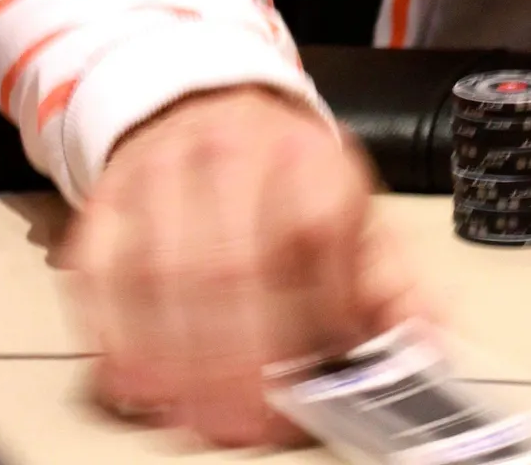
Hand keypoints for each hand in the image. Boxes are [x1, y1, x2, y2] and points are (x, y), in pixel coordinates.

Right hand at [64, 86, 426, 448]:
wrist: (205, 103)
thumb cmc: (284, 179)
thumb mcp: (355, 216)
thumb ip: (394, 286)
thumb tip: (431, 344)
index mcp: (310, 157)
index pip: (314, 231)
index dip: (312, 316)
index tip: (315, 383)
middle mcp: (233, 154)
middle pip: (231, 264)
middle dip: (239, 361)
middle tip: (247, 427)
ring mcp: (162, 174)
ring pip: (161, 275)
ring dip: (177, 363)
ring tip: (196, 423)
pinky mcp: (106, 201)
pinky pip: (99, 275)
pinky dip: (115, 338)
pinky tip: (137, 384)